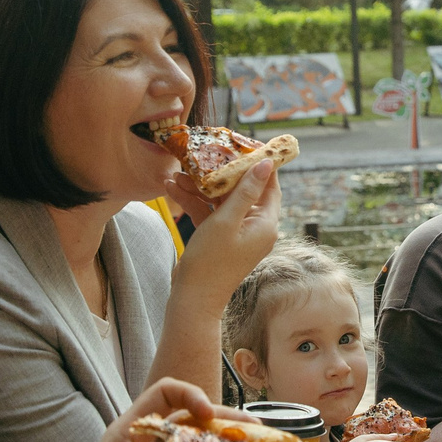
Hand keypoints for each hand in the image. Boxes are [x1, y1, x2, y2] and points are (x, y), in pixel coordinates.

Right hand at [171, 160, 280, 290]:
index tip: (242, 143)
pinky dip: (193, 202)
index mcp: (265, 223)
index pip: (269, 184)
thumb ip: (245, 191)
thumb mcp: (227, 221)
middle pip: (242, 189)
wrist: (192, 299)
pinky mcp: (220, 238)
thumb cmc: (211, 262)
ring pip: (221, 200)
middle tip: (206, 152)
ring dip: (200, 186)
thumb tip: (266, 164)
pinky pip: (210, 213)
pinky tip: (172, 188)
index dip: (258, 162)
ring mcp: (237, 232)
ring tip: (177, 172)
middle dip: (221, 171)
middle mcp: (255, 226)